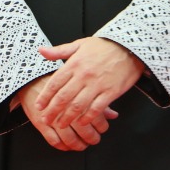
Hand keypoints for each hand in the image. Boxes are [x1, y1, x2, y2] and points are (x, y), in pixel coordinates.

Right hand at [17, 75, 117, 150]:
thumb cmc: (61, 82)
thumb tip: (113, 115)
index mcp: (79, 98)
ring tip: (82, 145)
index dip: (102, 127)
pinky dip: (62, 146)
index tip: (103, 129)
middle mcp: (67, 109)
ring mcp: (54, 118)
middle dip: (91, 138)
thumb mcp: (82, 86)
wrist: (34, 79)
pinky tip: (67, 146)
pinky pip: (54, 141)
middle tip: (94, 139)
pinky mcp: (41, 124)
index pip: (95, 117)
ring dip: (78, 144)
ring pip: (69, 138)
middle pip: (84, 130)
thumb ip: (97, 100)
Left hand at [29, 37, 143, 137]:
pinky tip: (82, 122)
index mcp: (75, 64)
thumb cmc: (105, 46)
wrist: (130, 46)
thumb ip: (60, 51)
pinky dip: (88, 117)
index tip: (39, 106)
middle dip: (52, 111)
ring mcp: (98, 84)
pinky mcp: (111, 91)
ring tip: (61, 125)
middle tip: (46, 120)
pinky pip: (97, 108)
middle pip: (64, 97)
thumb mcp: (80, 44)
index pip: (55, 83)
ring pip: (78, 105)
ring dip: (67, 117)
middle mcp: (84, 75)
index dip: (45, 97)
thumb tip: (41, 51)